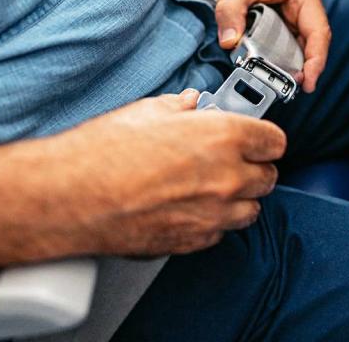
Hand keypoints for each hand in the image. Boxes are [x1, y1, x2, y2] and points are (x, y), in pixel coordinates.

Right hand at [52, 90, 285, 255]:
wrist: (73, 197)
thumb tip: (189, 105)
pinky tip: (189, 207)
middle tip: (231, 159)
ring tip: (211, 185)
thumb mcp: (147, 111)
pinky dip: (213, 221)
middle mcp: (227, 178)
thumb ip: (180, 108)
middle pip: (268, 178)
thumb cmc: (104, 152)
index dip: (264, 138)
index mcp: (223, 137)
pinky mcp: (193, 242)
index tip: (257, 138)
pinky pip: (221, 233)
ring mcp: (213, 215)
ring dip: (239, 198)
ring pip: (250, 210)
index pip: (274, 141)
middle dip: (254, 167)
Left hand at [198, 0, 330, 92]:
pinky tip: (275, 73)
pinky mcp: (286, 23)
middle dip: (307, 68)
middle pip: (315, 44)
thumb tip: (230, 42)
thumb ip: (230, 14)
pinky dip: (284, 60)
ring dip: (295, 66)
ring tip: (282, 85)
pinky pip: (290, 46)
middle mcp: (306, 6)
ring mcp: (298, 16)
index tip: (309, 80)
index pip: (319, 32)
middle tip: (293, 90)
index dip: (316, 60)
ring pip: (303, 47)